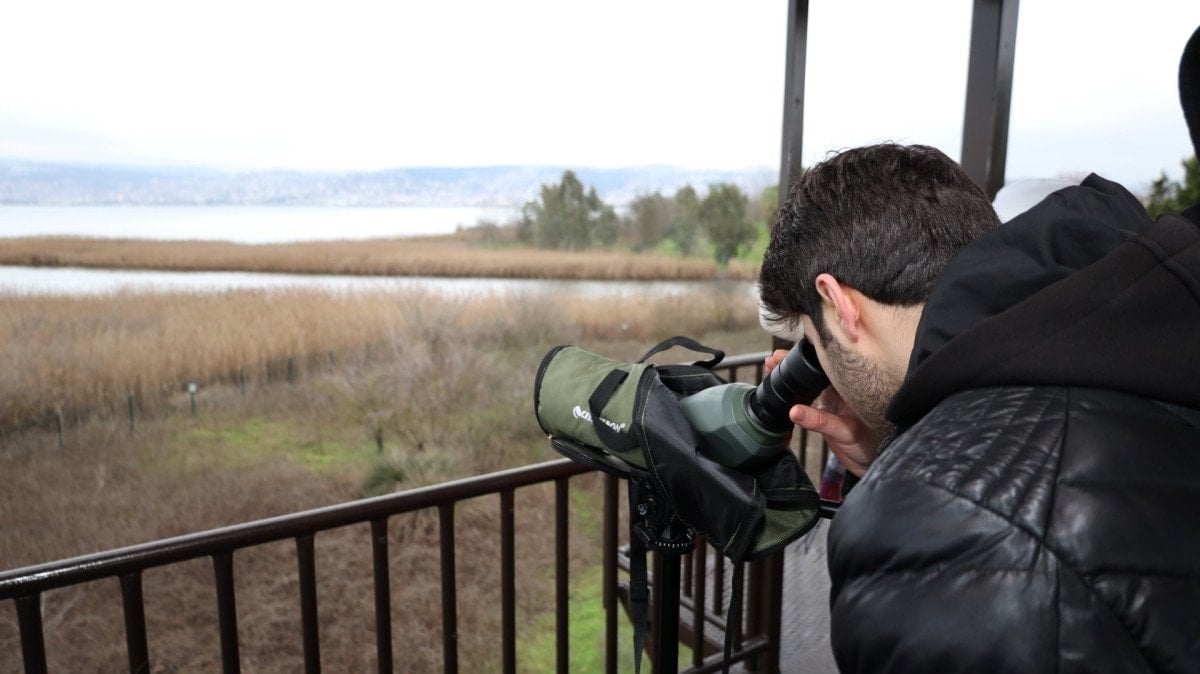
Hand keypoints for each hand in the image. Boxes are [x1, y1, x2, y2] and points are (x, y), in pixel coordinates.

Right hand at [764, 349, 882, 477]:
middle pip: (815, 369)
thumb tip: (794, 411)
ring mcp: (833, 400)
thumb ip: (819, 421)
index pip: (829, 363)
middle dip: (794, 362)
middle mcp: (841, 390)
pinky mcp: (825, 412)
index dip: (809, 355)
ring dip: (792, 376)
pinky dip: (794, 393)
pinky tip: (781, 389)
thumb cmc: (869, 446)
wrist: (870, 466)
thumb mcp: (844, 431)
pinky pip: (806, 398)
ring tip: (773, 368)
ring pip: (809, 382)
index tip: (791, 352)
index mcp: (851, 387)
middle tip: (775, 359)